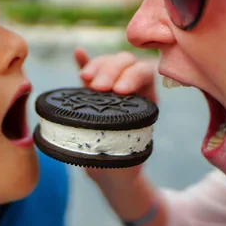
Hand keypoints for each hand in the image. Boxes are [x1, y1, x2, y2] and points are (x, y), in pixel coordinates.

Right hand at [73, 47, 158, 181]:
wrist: (111, 172)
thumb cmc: (123, 166)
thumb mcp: (129, 157)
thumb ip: (125, 148)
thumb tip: (117, 145)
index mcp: (147, 99)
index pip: (145, 73)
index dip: (133, 76)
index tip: (119, 91)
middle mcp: (130, 88)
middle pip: (125, 62)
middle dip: (111, 70)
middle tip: (97, 88)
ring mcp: (110, 87)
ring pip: (108, 63)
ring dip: (97, 66)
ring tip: (84, 78)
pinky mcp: (91, 92)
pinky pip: (89, 70)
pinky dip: (84, 61)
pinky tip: (78, 52)